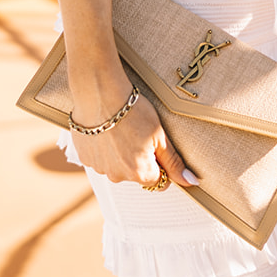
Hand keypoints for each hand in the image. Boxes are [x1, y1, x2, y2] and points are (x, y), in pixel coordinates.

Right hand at [70, 76, 199, 188]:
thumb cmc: (134, 112)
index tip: (156, 144)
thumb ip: (173, 162)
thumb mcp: (159, 135)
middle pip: (136, 173)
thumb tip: (191, 182)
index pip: (159, 180)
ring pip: (117, 166)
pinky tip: (106, 130)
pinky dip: (104, 148)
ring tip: (121, 128)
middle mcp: (118, 176)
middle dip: (140, 158)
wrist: (100, 94)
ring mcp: (99, 168)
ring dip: (120, 153)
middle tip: (138, 132)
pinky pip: (100, 158)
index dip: (161, 163)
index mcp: (140, 173)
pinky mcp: (84, 158)